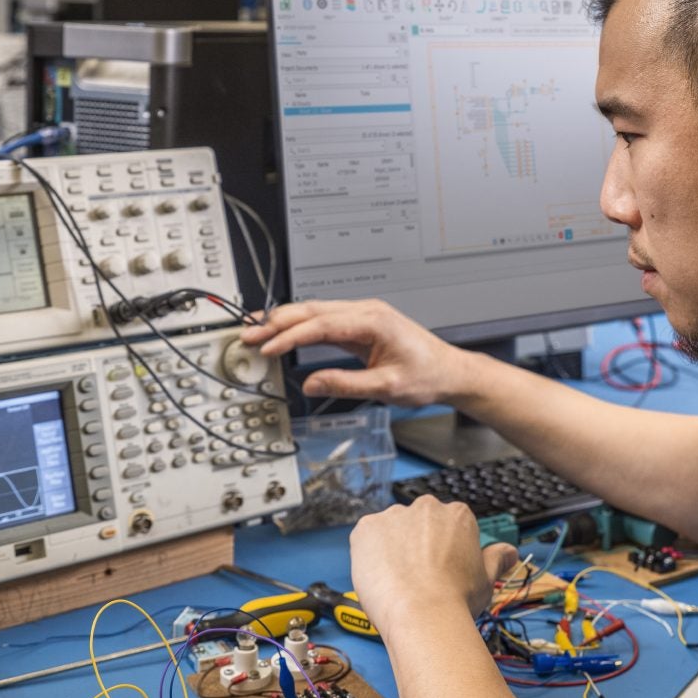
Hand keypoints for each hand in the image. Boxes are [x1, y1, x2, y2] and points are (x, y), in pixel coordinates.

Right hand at [241, 298, 472, 405]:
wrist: (449, 371)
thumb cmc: (427, 376)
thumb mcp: (386, 387)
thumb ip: (346, 384)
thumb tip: (311, 385)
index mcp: (373, 321)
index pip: (321, 325)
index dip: (290, 336)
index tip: (267, 348)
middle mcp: (366, 311)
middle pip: (312, 310)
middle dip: (277, 322)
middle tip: (248, 334)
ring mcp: (363, 315)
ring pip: (316, 310)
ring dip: (285, 320)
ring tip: (256, 329)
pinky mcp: (361, 324)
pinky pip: (324, 318)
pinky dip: (300, 323)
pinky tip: (284, 329)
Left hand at [349, 498, 517, 635]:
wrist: (421, 613)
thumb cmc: (455, 599)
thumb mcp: (487, 579)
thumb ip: (497, 558)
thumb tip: (509, 551)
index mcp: (458, 514)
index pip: (448, 525)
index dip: (443, 549)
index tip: (440, 567)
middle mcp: (426, 507)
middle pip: (419, 523)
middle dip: (417, 544)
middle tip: (419, 575)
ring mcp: (394, 515)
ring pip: (392, 529)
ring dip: (393, 547)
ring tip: (398, 579)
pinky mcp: (366, 527)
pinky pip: (366, 537)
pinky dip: (369, 553)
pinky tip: (380, 575)